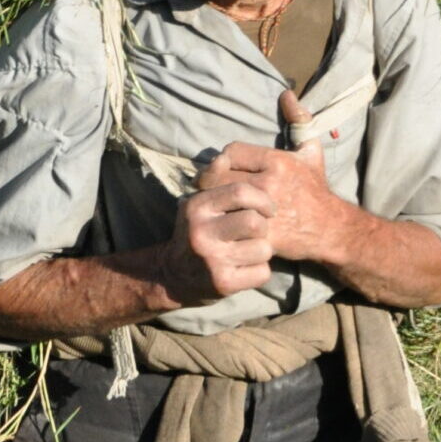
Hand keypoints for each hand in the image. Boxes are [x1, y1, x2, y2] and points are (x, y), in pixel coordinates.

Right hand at [160, 178, 276, 302]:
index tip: (267, 209)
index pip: (241, 192)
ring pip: (264, 249)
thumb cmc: (196, 232)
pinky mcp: (223, 283)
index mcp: (198, 207)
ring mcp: (212, 260)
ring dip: (263, 251)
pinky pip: (262, 272)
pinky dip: (260, 271)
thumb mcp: (199, 203)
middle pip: (255, 222)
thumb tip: (223, 158)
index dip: (263, 200)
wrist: (172, 275)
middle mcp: (202, 232)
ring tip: (249, 251)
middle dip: (263, 227)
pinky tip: (246, 269)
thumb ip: (214, 180)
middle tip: (258, 232)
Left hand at [196, 90, 339, 262]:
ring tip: (213, 202)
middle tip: (208, 186)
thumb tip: (286, 93)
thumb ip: (299, 120)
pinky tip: (223, 222)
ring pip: (221, 199)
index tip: (224, 167)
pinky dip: (223, 221)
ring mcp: (264, 209)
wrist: (330, 229)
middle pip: (220, 175)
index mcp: (277, 161)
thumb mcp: (311, 151)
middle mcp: (269, 182)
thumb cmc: (316, 189)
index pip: (231, 152)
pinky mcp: (261, 232)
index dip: (224, 159)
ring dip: (213, 200)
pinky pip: (230, 222)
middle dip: (211, 180)